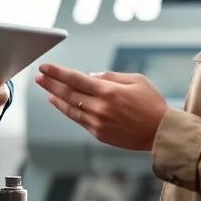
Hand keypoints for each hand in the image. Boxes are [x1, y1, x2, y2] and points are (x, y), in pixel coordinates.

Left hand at [34, 64, 167, 150]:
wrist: (160, 132)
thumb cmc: (151, 104)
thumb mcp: (136, 80)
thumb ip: (110, 76)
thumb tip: (89, 76)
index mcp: (109, 91)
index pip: (76, 79)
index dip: (57, 73)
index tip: (45, 67)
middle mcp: (100, 107)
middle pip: (68, 93)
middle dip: (51, 84)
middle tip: (39, 77)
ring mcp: (97, 122)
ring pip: (70, 108)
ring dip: (55, 98)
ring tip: (46, 90)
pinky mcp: (98, 134)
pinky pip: (78, 120)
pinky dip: (66, 110)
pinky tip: (60, 104)